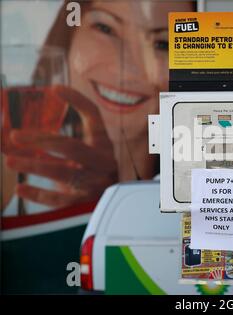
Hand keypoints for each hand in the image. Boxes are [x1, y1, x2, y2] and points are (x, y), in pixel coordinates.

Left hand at [5, 86, 117, 207]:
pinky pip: (60, 199)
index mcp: (102, 144)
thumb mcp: (84, 152)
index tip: (55, 89)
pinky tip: (22, 188)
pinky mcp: (85, 203)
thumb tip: (17, 132)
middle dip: (42, 141)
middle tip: (15, 135)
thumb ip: (57, 143)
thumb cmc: (92, 172)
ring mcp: (95, 182)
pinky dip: (40, 194)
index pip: (94, 116)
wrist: (113, 202)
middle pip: (72, 147)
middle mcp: (101, 161)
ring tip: (10, 161)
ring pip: (64, 173)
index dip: (78, 101)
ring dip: (35, 166)